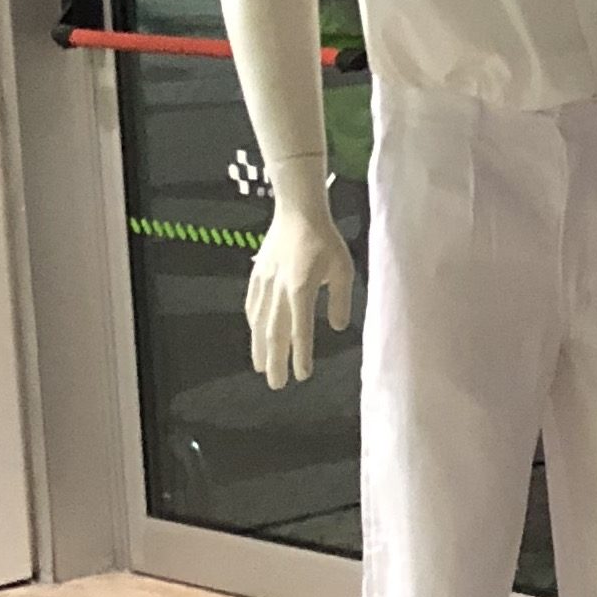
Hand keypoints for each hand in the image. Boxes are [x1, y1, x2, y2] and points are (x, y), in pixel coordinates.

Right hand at [245, 186, 356, 389]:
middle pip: (274, 332)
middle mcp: (279, 289)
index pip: (300, 329)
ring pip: (259, 322)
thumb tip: (337, 328)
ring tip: (262, 368)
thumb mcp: (343, 269)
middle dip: (275, 360)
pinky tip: (255, 335)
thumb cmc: (325, 240)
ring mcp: (264, 282)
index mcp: (301, 288)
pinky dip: (253, 324)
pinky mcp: (257, 275)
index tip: (302, 375)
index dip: (301, 354)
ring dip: (260, 347)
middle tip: (277, 384)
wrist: (297, 212)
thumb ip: (340, 299)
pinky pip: (252, 305)